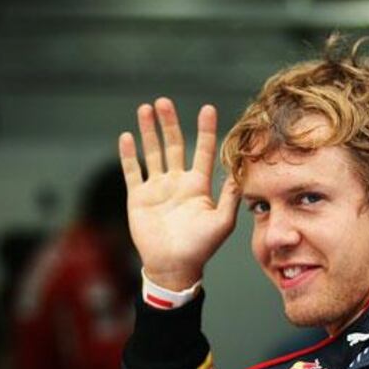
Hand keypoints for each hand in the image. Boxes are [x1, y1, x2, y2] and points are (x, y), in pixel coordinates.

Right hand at [118, 98, 240, 289]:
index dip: (206, 130)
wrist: (173, 266)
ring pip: (153, 153)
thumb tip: (241, 174)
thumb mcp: (222, 222)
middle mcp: (178, 182)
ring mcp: (157, 188)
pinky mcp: (139, 197)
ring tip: (146, 109)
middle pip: (174, 145)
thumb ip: (230, 197)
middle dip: (169, 123)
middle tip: (164, 102)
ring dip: (149, 132)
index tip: (207, 109)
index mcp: (198, 186)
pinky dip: (129, 154)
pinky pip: (133, 171)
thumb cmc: (200, 247)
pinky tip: (127, 136)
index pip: (204, 151)